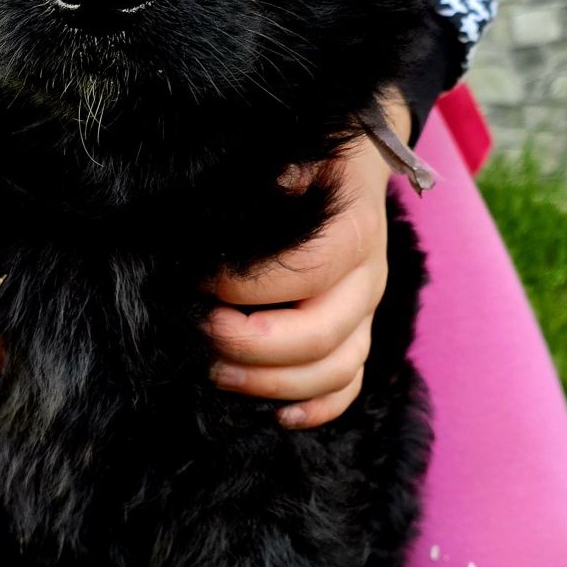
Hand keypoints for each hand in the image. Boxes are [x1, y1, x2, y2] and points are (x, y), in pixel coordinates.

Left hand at [203, 89, 410, 430]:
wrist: (352, 159)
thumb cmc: (304, 158)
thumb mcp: (291, 151)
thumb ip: (265, 176)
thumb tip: (233, 199)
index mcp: (353, 227)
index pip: (308, 270)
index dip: (247, 286)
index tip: (198, 280)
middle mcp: (368, 275)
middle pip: (321, 335)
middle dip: (250, 344)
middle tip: (199, 332)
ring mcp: (367, 310)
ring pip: (336, 370)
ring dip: (272, 383)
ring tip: (216, 371)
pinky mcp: (358, 334)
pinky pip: (350, 388)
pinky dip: (316, 409)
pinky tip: (276, 416)